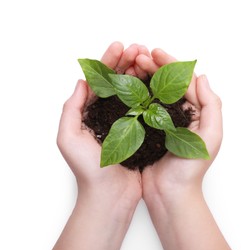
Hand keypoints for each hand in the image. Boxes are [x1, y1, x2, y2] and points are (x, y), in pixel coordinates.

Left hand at [48, 42, 149, 249]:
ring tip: (147, 58)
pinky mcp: (141, 132)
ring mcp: (126, 122)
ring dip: (139, 74)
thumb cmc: (88, 170)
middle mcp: (108, 115)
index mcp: (90, 113)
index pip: (99, 81)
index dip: (108, 62)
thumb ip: (71, 108)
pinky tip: (156, 81)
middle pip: (117, 82)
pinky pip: (145, 108)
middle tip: (138, 48)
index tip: (119, 47)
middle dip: (126, 63)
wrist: (110, 195)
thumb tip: (82, 81)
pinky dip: (150, 93)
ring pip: (132, 91)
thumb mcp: (68, 138)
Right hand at [136, 49, 235, 249]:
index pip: (183, 81)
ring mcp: (159, 120)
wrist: (169, 193)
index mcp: (195, 112)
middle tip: (138, 54)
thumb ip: (212, 106)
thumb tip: (203, 77)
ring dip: (141, 76)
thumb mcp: (211, 138)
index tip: (155, 52)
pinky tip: (124, 84)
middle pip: (165, 83)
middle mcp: (177, 113)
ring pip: (151, 91)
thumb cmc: (190, 170)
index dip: (170, 64)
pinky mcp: (145, 129)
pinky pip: (139, 106)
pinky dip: (132, 93)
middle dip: (153, 66)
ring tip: (130, 64)